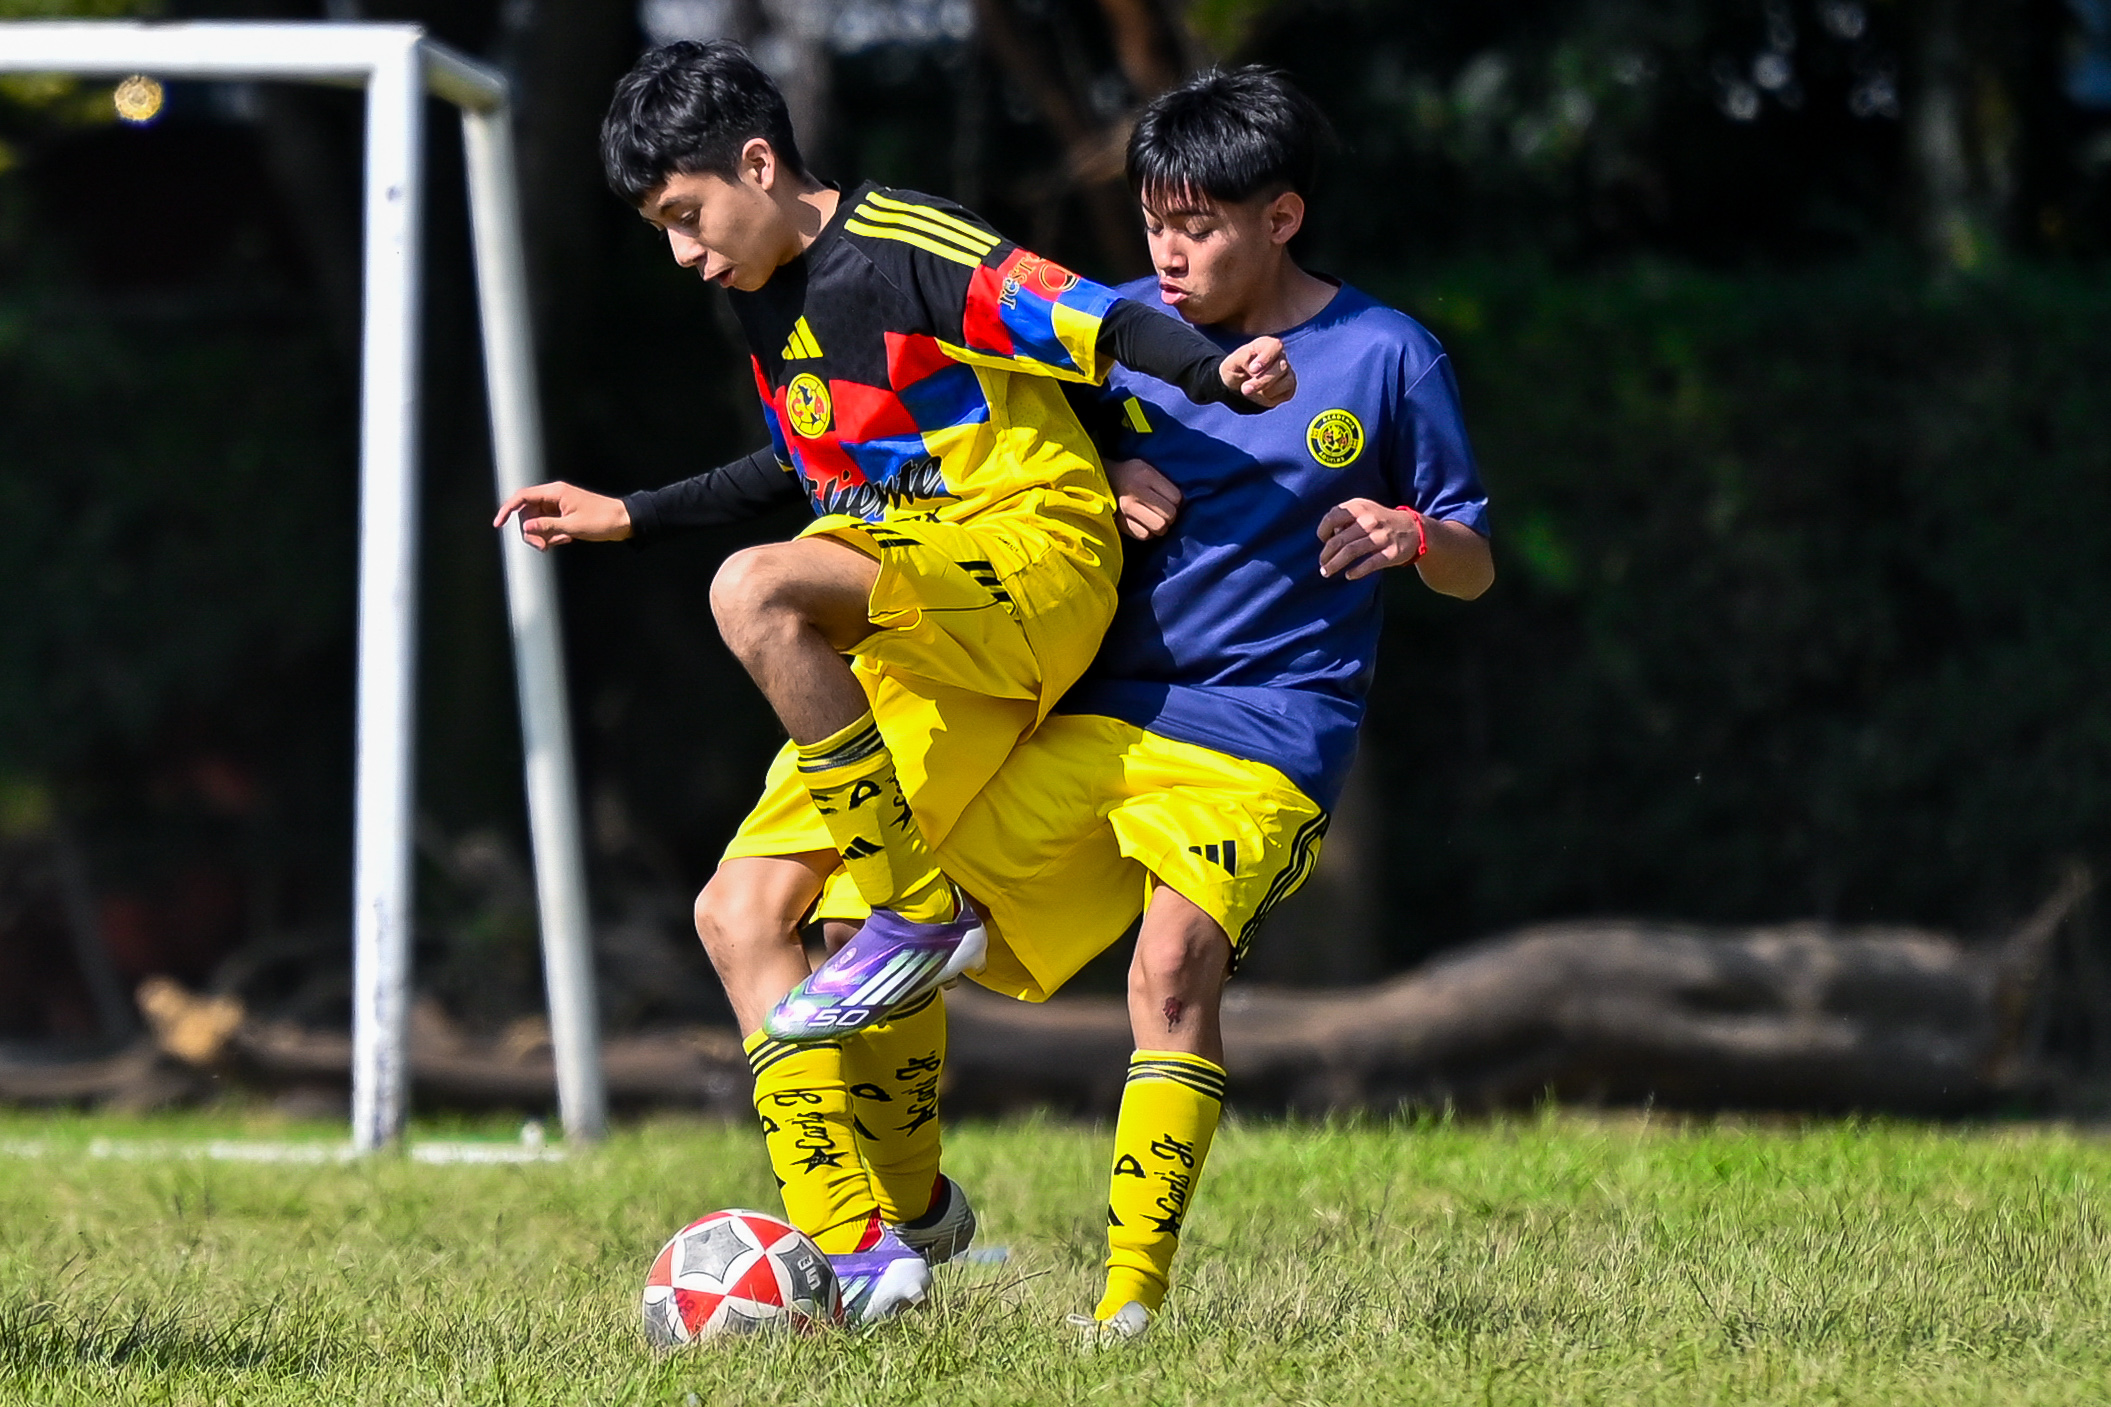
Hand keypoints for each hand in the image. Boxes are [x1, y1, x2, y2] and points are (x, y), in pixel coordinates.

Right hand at [492, 481, 631, 549]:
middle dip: (531, 531)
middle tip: (542, 546)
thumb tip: (525, 527)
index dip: (507, 509)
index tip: (498, 524)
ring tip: (558, 542)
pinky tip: (565, 539)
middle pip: (528, 512)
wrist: (624, 521)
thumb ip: (546, 526)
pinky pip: (549, 525)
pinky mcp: (564, 514)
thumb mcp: (572, 527)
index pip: (522, 496)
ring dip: (542, 535)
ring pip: (537, 521)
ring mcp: (559, 505)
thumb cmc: (602, 520)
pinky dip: (552, 534)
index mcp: (555, 492)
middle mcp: (554, 496)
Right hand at [1109, 458, 1181, 539]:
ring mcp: (1126, 508)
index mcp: (1146, 474)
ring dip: (1160, 526)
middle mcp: (1136, 491)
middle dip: (1170, 516)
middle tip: (1163, 512)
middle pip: (1170, 514)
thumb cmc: (1129, 474)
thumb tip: (1180, 504)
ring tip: (1155, 519)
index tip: (1170, 500)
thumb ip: (1163, 483)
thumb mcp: (1146, 468)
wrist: (1099, 480)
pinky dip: (1147, 532)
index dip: (1177, 501)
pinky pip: (1144, 535)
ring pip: (1159, 527)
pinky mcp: (1120, 522)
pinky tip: (1144, 525)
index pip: (1176, 498)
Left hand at [1219, 335, 1294, 406]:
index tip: (1253, 370)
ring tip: (1248, 391)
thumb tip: (1255, 368)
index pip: (1274, 346)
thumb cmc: (1234, 371)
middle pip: (1281, 366)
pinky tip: (1261, 394)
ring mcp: (1287, 371)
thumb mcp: (1230, 364)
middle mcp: (1279, 356)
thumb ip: (1242, 359)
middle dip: (1262, 381)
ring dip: (1266, 389)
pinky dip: (1272, 397)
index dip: (1266, 357)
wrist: (1237, 387)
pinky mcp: (1289, 387)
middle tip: (1245, 389)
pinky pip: (1287, 392)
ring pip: (1286, 380)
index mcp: (1265, 345)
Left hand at [1317, 499, 1423, 579]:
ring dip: (1335, 564)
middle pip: (1339, 540)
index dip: (1323, 531)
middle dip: (1326, 555)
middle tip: (1322, 564)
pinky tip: (1349, 575)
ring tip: (1327, 572)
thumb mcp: (1363, 510)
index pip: (1332, 517)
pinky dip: (1356, 571)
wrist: (1413, 529)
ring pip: (1351, 551)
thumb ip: (1345, 518)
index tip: (1323, 541)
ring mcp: (1381, 537)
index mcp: (1360, 508)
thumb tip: (1328, 537)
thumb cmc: (1380, 520)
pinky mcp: (1391, 552)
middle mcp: (1369, 521)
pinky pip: (1369, 564)